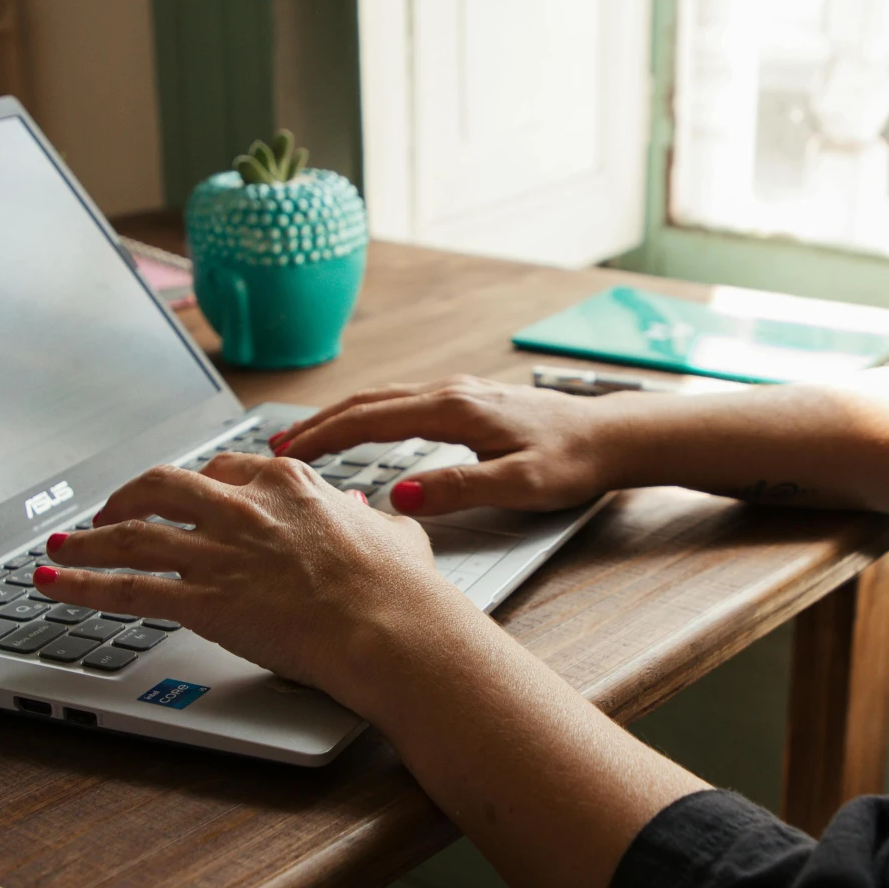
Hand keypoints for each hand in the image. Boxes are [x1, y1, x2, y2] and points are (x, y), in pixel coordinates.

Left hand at [30, 453, 475, 702]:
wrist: (391, 630)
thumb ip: (368, 520)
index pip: (223, 473)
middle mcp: (244, 509)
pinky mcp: (204, 600)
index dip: (192, 487)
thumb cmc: (400, 592)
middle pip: (163, 488)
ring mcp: (220, 553)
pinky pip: (128, 588)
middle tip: (107, 513)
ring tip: (56, 546)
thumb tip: (362, 514)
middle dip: (127, 498)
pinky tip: (53, 585)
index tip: (179, 498)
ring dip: (86, 540)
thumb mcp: (392, 535)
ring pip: (132, 533)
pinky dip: (81, 585)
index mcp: (288, 486)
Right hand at [267, 375, 640, 515]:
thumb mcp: (518, 486)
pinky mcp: (470, 401)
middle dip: (318, 423)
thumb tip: (398, 495)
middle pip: (368, 402)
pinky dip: (369, 415)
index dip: (323, 436)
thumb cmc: (573, 461)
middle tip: (275, 446)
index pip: (370, 420)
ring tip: (306, 439)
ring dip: (341, 417)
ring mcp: (460, 392)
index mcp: (454, 409)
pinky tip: (364, 431)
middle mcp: (451, 392)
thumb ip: (456, 489)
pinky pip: (403, 403)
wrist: (613, 436)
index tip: (285, 452)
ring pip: (384, 399)